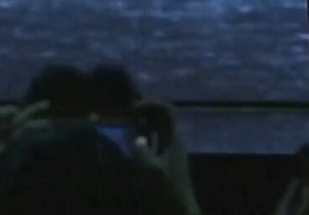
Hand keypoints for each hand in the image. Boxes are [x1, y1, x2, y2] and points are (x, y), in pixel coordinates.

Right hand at [132, 100, 200, 214]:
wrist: (180, 209)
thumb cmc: (167, 191)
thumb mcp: (153, 173)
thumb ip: (144, 156)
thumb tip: (137, 139)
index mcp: (174, 139)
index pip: (167, 110)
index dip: (151, 104)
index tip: (133, 108)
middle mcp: (175, 140)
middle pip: (164, 116)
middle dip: (147, 110)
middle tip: (128, 112)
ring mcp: (173, 149)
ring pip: (161, 127)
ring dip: (146, 122)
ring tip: (128, 123)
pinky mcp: (168, 159)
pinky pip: (158, 139)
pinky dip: (147, 134)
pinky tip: (135, 142)